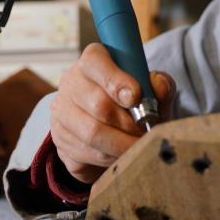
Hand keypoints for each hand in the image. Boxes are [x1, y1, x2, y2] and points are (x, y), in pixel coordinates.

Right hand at [50, 42, 175, 183]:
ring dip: (122, 144)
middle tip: (146, 131)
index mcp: (92, 61)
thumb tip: (160, 85)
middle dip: (128, 122)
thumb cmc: (133, 104)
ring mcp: (61, 112)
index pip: (95, 62)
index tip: (136, 97)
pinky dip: (111, 158)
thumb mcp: (150, 90)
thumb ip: (159, 84)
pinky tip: (123, 156)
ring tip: (139, 146)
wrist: (111, 131)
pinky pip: (86, 154)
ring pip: (92, 133)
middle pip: (97, 103)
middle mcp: (71, 83)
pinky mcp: (59, 140)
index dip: (116, 80)